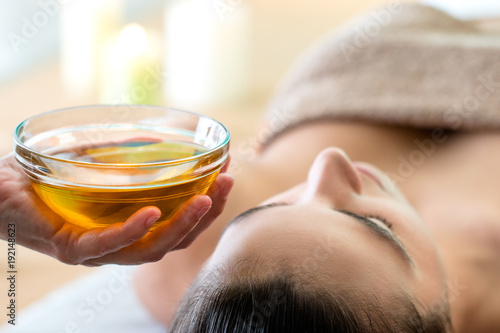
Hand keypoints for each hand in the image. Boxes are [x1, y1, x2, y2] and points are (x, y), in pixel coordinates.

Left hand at [0, 154, 233, 265]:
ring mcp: (96, 251)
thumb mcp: (92, 160)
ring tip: (205, 199)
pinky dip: (133, 231)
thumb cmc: (40, 175)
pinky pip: (109, 246)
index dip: (206, 205)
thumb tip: (155, 131)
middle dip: (206, 215)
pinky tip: (152, 212)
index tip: (226, 174)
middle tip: (227, 183)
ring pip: (151, 250)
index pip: (176, 224)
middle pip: (174, 241)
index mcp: (127, 226)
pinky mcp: (72, 249)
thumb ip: (121, 152)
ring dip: (183, 225)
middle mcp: (117, 244)